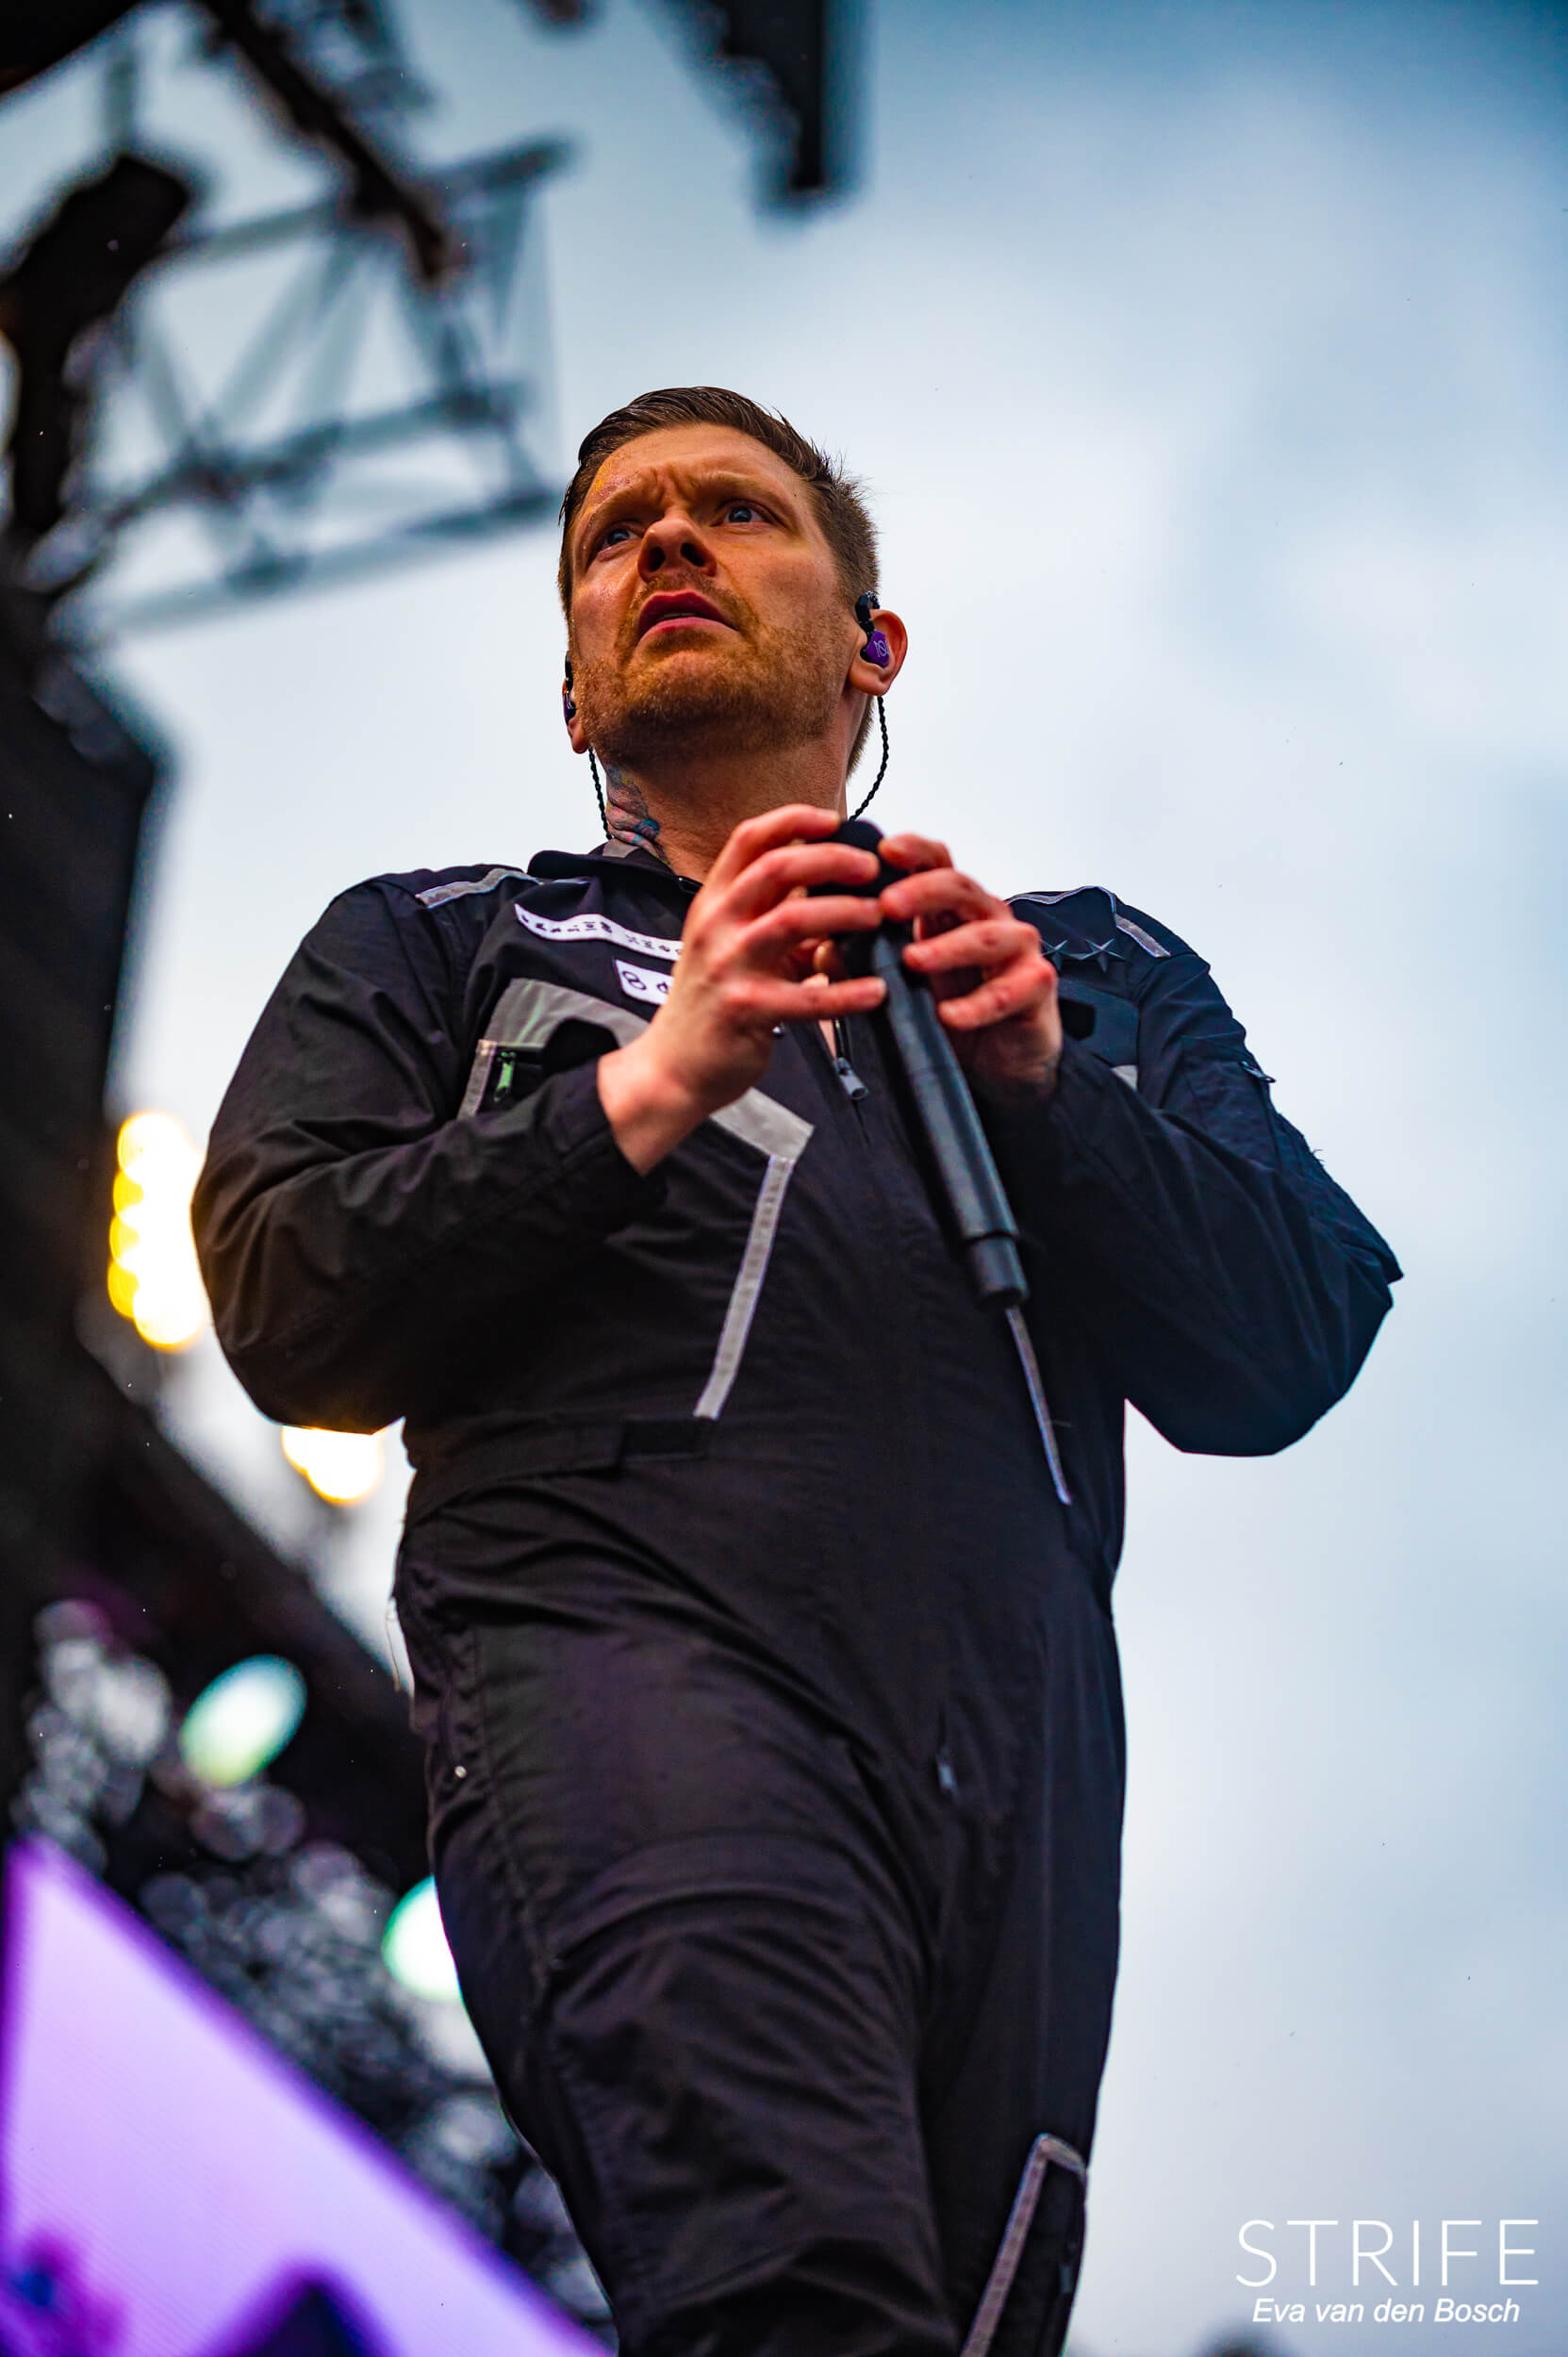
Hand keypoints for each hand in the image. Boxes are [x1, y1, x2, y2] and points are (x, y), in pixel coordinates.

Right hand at [597, 804, 885, 1170]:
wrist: (674, 1067)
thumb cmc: (712, 1004)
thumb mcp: (736, 949)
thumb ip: (779, 920)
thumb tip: (840, 896)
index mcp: (714, 903)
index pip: (749, 839)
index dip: (794, 819)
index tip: (836, 819)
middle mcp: (716, 926)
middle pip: (777, 867)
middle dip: (832, 858)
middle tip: (871, 868)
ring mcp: (727, 966)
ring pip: (793, 920)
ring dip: (845, 913)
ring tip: (879, 918)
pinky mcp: (745, 1010)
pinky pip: (807, 997)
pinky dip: (848, 992)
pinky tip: (877, 991)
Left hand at [867, 831, 1061, 1098]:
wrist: (999, 1062)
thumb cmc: (951, 1010)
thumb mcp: (901, 984)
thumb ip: (864, 963)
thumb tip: (823, 946)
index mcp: (952, 909)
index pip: (936, 864)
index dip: (914, 850)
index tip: (884, 849)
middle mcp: (987, 918)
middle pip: (960, 887)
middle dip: (922, 891)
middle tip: (887, 906)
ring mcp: (1016, 949)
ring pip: (986, 935)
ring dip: (946, 946)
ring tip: (912, 961)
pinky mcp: (1035, 986)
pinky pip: (1009, 991)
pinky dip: (977, 1005)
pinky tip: (949, 1016)